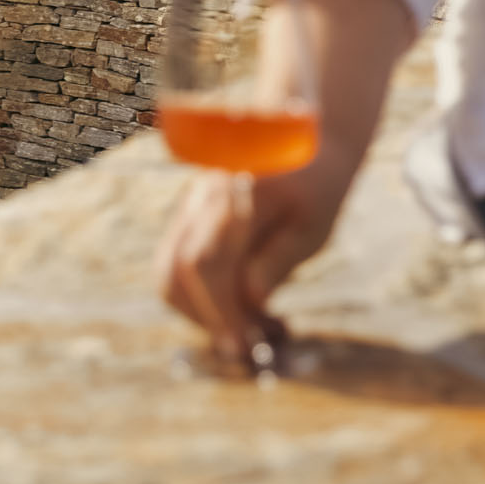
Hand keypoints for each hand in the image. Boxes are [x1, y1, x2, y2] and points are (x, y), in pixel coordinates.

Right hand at [156, 148, 359, 373]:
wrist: (300, 138)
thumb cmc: (317, 186)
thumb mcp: (315, 227)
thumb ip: (279, 261)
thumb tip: (251, 300)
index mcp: (236, 199)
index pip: (206, 262)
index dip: (217, 309)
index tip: (241, 346)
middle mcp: (202, 201)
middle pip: (172, 268)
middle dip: (202, 316)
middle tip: (244, 346)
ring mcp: (189, 206)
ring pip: (167, 268)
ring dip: (199, 309)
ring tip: (249, 326)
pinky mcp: (189, 216)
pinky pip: (177, 261)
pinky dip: (200, 294)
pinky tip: (241, 305)